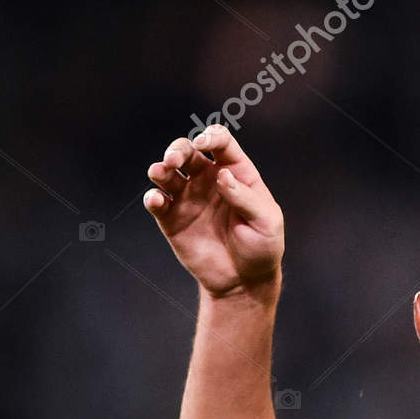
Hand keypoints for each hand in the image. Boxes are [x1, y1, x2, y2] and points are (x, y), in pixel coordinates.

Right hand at [144, 125, 283, 297]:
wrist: (244, 281)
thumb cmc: (262, 247)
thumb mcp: (267, 222)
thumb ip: (246, 197)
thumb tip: (222, 175)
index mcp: (236, 173)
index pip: (221, 142)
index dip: (211, 137)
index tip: (204, 144)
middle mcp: (208, 179)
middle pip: (188, 151)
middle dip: (178, 149)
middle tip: (175, 160)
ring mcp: (188, 197)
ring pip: (167, 171)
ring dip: (160, 168)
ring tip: (161, 173)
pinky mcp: (172, 219)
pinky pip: (157, 201)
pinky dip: (153, 197)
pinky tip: (157, 200)